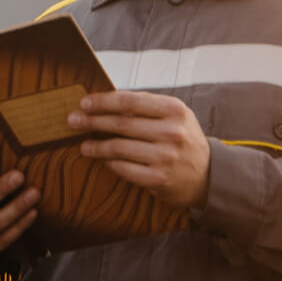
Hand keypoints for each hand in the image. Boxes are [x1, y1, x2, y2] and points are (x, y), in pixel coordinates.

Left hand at [67, 91, 211, 207]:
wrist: (209, 174)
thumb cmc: (184, 140)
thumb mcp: (176, 116)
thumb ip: (147, 107)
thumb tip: (106, 101)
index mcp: (175, 110)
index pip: (131, 102)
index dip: (103, 101)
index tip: (85, 102)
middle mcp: (172, 132)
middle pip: (121, 123)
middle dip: (92, 121)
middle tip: (72, 120)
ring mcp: (165, 157)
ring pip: (119, 147)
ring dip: (96, 145)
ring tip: (83, 145)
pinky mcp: (159, 180)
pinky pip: (124, 169)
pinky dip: (110, 163)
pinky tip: (103, 160)